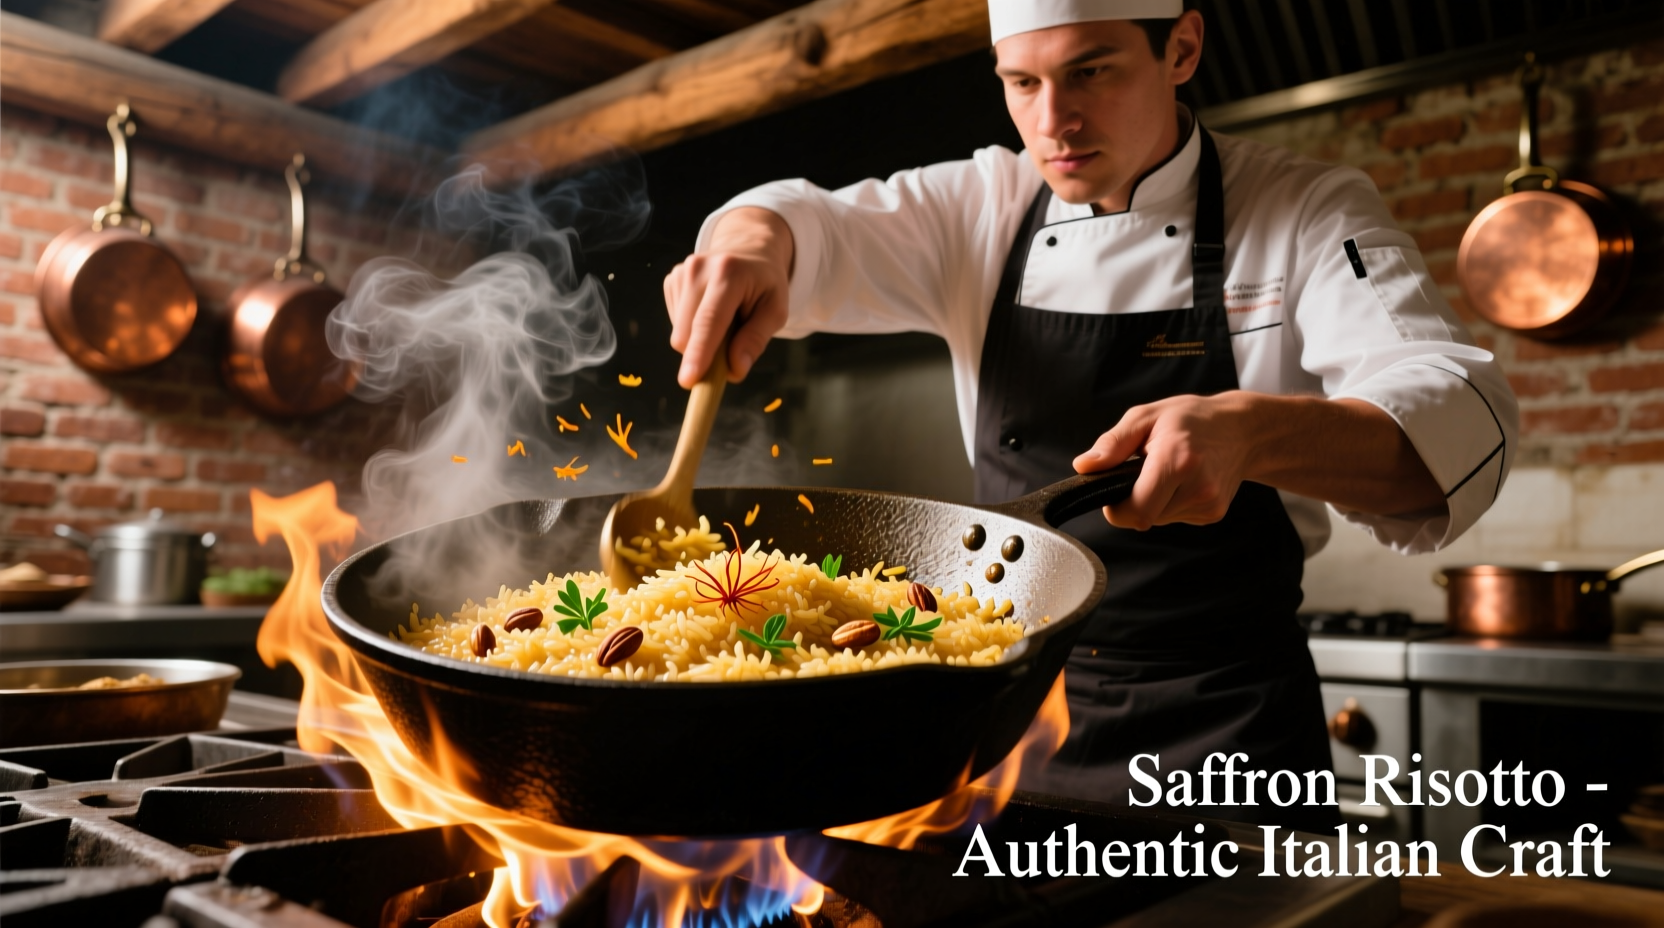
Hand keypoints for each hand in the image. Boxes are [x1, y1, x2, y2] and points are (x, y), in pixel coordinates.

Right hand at [664, 207, 793, 387]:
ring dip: (701, 340)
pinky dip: (693, 328)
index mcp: (728, 273)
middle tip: (732, 347)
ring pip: (679, 333)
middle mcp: (698, 269)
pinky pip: (676, 324)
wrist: (749, 248)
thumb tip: (734, 370)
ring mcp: (680, 273)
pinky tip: (710, 311)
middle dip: (705, 354)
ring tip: (725, 319)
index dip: (699, 353)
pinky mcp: (671, 280)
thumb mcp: (776, 310)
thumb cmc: (765, 283)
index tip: (688, 381)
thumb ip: (756, 339)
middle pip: (686, 334)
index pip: (709, 321)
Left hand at [1074, 393, 1260, 529]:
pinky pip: (1175, 518)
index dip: (1116, 507)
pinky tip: (1184, 481)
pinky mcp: (1213, 514)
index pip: (1135, 511)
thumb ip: (1112, 444)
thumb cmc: (1192, 419)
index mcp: (1176, 460)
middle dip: (1134, 500)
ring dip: (1154, 501)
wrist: (1243, 430)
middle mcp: (1197, 487)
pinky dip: (1171, 503)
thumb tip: (1083, 467)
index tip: (1116, 488)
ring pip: (1158, 519)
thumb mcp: (1146, 417)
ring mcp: (1208, 504)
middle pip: (1143, 518)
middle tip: (1144, 471)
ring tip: (1169, 471)